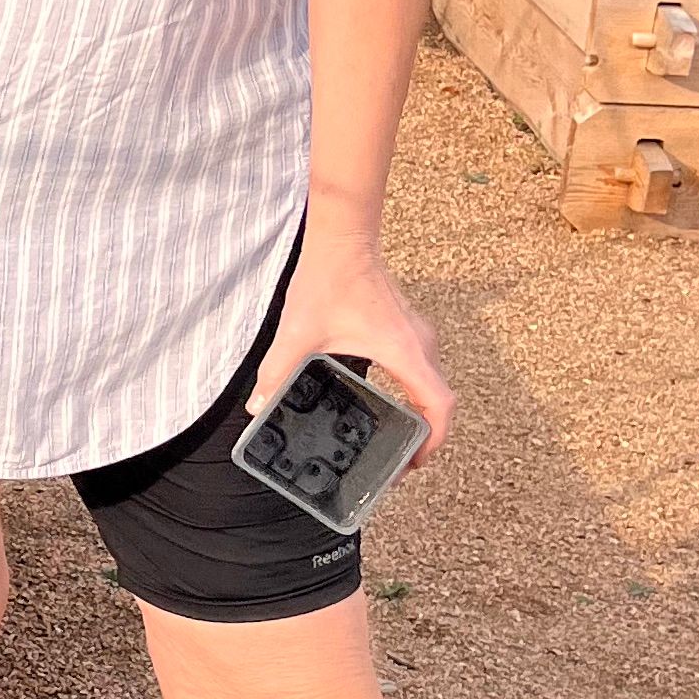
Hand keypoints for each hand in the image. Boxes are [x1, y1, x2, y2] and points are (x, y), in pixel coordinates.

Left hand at [246, 235, 453, 460]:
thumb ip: (276, 373)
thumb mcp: (298, 333)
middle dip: (427, 434)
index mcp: (404, 352)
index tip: (417, 460)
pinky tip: (386, 401)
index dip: (434, 439)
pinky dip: (414, 391)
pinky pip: (422, 368)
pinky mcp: (407, 327)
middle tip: (400, 460)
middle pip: (440, 400)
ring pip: (433, 383)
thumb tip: (258, 407)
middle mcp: (420, 345)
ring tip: (396, 438)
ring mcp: (418, 334)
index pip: (439, 405)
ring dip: (422, 412)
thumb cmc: (329, 279)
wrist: (343, 238)